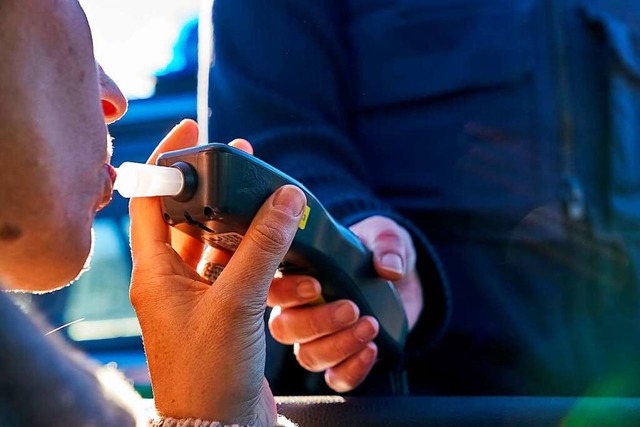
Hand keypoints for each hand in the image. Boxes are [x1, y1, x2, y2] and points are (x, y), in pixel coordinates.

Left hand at [128, 120, 306, 424]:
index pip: (152, 200)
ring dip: (244, 221)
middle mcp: (172, 280)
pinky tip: (281, 244)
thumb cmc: (209, 374)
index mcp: (155, 273)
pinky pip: (239, 269)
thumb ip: (262, 247)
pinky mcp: (223, 311)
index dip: (170, 161)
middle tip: (244, 160)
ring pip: (219, 242)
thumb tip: (286, 198)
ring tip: (271, 198)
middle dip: (217, 186)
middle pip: (191, 216)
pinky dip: (259, 255)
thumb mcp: (236, 303)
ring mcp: (199, 296)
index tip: (194, 130)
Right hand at [268, 215, 422, 391]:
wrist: (405, 281)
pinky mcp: (342, 359)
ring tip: (369, 326)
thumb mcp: (386, 237)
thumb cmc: (380, 251)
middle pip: (284, 328)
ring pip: (307, 355)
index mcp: (299, 274)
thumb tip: (388, 268)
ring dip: (338, 345)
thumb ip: (388, 246)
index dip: (286, 292)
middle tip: (350, 309)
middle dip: (316, 322)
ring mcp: (319, 338)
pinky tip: (371, 350)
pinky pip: (335, 377)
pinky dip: (351, 369)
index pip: (273, 288)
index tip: (315, 287)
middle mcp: (300, 309)